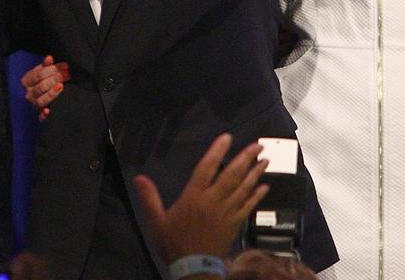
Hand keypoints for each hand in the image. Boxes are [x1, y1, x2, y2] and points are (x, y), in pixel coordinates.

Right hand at [20, 55, 68, 121]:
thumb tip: (49, 58)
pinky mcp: (40, 115)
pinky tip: (48, 111)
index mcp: (27, 81)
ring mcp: (34, 104)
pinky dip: (43, 115)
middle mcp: (29, 93)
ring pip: (41, 101)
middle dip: (55, 79)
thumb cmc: (45, 79)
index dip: (52, 69)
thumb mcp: (43, 70)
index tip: (65, 66)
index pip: (38, 75)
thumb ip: (46, 65)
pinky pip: (40, 117)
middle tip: (67, 75)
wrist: (45, 90)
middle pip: (41, 87)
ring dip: (52, 93)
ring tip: (61, 86)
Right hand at [133, 133, 269, 262]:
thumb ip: (149, 198)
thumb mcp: (156, 221)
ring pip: (244, 188)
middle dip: (246, 158)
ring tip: (266, 159)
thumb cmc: (174, 243)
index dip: (217, 151)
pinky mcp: (236, 223)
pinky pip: (249, 206)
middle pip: (232, 174)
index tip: (227, 138)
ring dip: (256, 173)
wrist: (194, 268)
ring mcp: (227, 211)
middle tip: (259, 145)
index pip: (207, 168)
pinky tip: (265, 187)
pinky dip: (258, 195)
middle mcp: (213, 200)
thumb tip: (138, 177)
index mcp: (194, 197)